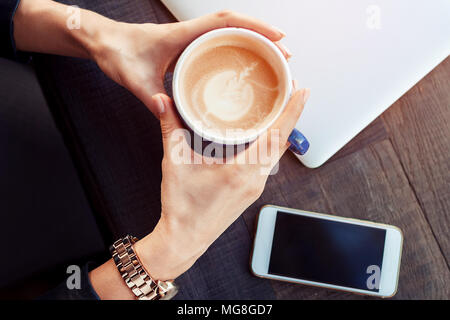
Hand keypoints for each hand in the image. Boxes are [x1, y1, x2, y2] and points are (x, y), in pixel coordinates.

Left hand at [91, 11, 290, 116]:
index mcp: (182, 34)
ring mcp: (190, 37)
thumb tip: (166, 110)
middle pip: (236, 25)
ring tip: (273, 57)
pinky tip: (244, 63)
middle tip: (284, 54)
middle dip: (263, 35)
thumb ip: (149, 96)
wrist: (105, 42)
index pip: (225, 22)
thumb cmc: (118, 54)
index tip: (277, 36)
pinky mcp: (187, 45)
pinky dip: (237, 47)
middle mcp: (190, 32)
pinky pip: (218, 41)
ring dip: (253, 40)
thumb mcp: (133, 79)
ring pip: (229, 32)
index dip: (254, 26)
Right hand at [134, 84, 309, 280]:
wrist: (185, 239)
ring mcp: (256, 187)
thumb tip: (161, 100)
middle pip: (282, 142)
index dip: (291, 111)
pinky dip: (273, 144)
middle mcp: (255, 180)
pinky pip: (269, 163)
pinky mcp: (252, 191)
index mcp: (241, 171)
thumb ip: (169, 127)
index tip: (302, 91)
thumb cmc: (182, 206)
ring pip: (278, 154)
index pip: (275, 136)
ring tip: (282, 107)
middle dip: (291, 114)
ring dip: (283, 130)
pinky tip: (265, 135)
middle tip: (292, 89)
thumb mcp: (174, 163)